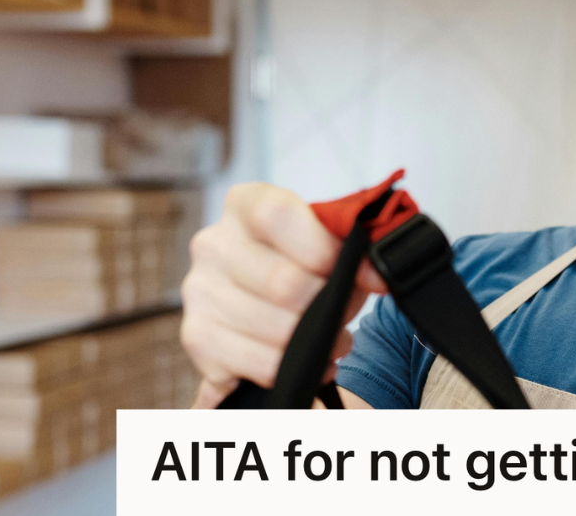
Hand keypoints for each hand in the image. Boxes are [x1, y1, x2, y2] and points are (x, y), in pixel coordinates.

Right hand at [180, 183, 387, 407]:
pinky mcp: (198, 337)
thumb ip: (354, 249)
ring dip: (317, 342)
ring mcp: (199, 292)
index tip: (352, 267)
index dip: (321, 246)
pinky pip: (261, 364)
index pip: (276, 215)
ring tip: (331, 339)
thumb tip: (377, 275)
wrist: (266, 298)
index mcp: (244, 205)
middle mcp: (213, 244)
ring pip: (276, 329)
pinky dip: (294, 370)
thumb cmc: (302, 261)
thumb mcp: (327, 241)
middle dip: (328, 306)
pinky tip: (306, 363)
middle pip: (281, 282)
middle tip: (346, 313)